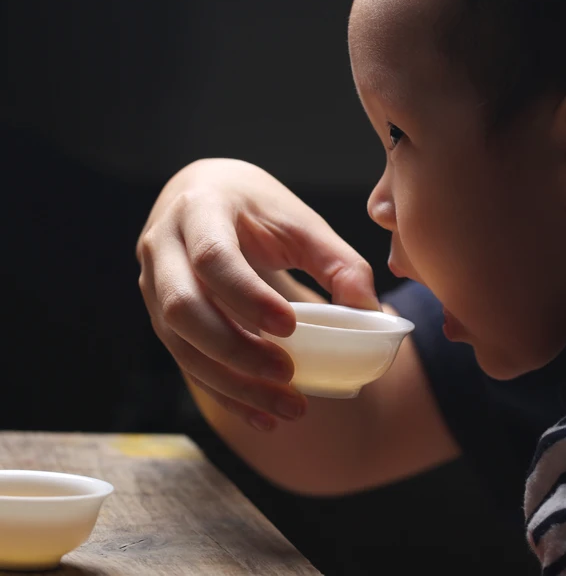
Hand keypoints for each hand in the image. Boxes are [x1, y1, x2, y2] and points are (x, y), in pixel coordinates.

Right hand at [136, 159, 379, 430]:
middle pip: (184, 308)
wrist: (206, 194)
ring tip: (287, 407)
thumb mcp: (299, 219)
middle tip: (288, 375)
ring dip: (232, 383)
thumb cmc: (257, 207)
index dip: (248, 297)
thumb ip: (337, 261)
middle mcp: (163, 245)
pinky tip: (263, 415)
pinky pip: (185, 361)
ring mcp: (152, 282)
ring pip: (180, 343)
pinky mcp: (159, 313)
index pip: (213, 258)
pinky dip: (224, 392)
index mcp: (200, 208)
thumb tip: (370, 312)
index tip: (290, 327)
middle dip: (236, 350)